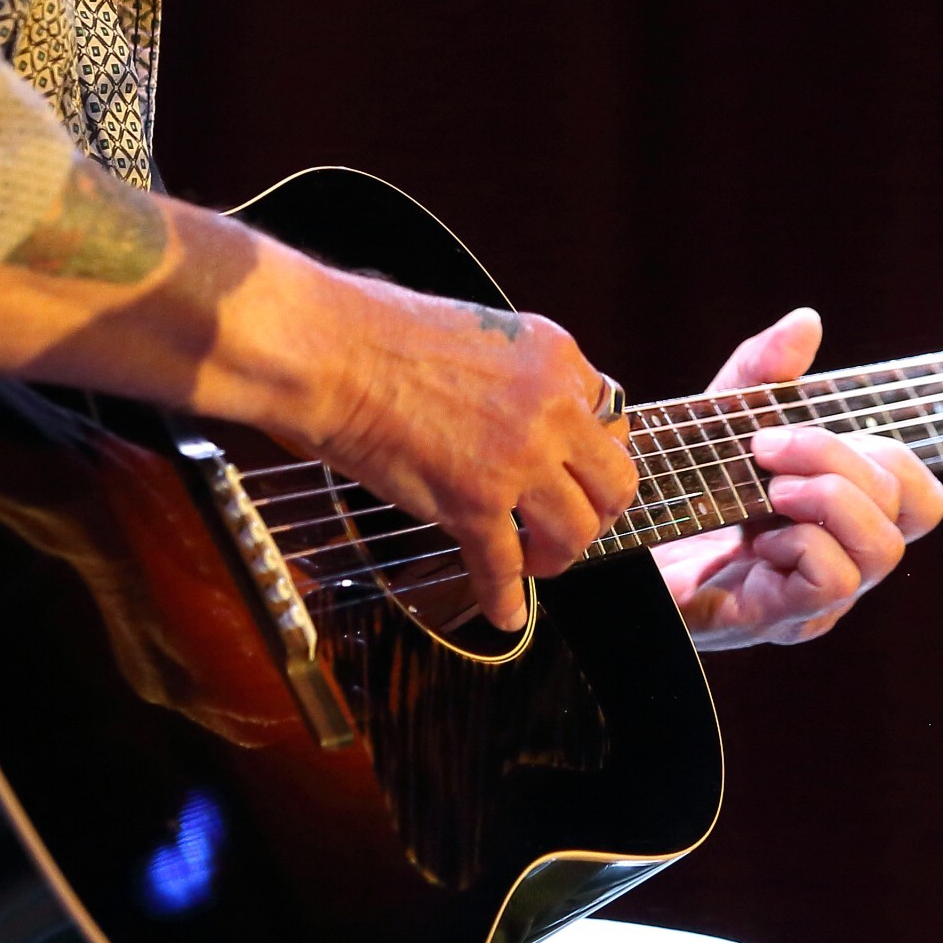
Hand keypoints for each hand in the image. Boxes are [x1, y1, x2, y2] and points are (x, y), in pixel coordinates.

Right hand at [306, 286, 638, 634]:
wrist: (329, 352)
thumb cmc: (375, 333)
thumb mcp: (478, 330)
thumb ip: (513, 374)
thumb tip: (514, 414)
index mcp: (553, 356)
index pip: (610, 417)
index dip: (592, 455)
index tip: (577, 473)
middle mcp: (551, 408)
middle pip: (613, 482)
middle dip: (595, 511)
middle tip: (568, 522)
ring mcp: (518, 459)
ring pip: (575, 531)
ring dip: (557, 555)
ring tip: (532, 559)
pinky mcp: (475, 504)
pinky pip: (505, 568)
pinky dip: (505, 598)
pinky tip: (504, 611)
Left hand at [654, 307, 942, 647]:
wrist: (606, 539)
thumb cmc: (673, 487)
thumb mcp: (716, 419)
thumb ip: (761, 373)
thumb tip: (807, 322)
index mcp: (839, 515)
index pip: (918, 492)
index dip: (888, 451)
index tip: (798, 428)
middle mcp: (841, 558)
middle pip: (910, 508)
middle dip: (841, 457)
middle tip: (765, 447)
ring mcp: (814, 598)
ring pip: (882, 549)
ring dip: (828, 498)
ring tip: (768, 488)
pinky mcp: (774, 617)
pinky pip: (833, 581)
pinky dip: (802, 543)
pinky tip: (755, 535)